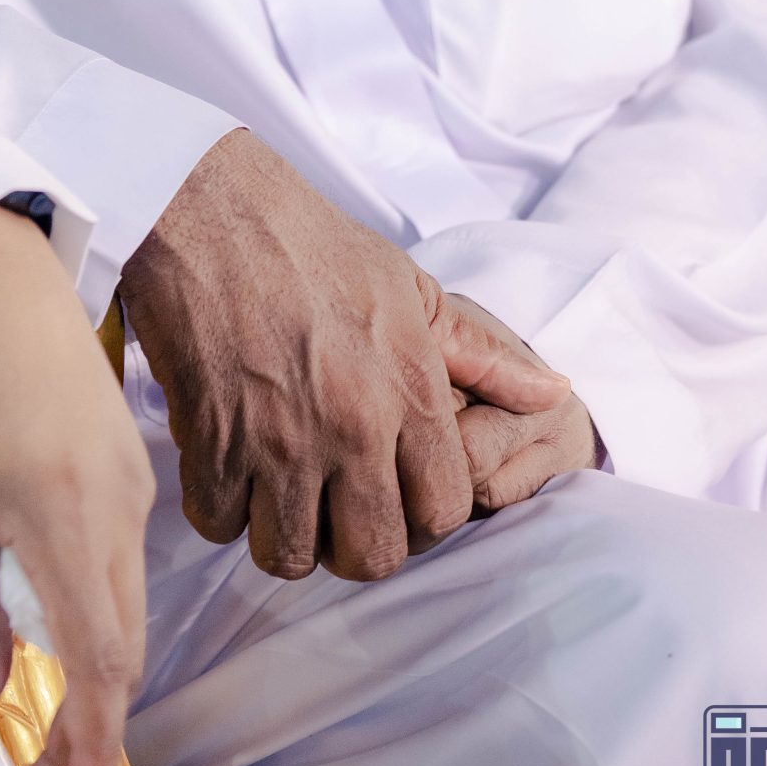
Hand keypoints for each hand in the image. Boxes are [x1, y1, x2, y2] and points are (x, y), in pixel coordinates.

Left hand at [0, 205, 153, 765]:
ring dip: (93, 664)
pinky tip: (50, 621)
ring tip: (40, 717)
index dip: (96, 742)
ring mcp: (128, 471)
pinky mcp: (121, 449)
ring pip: (125, 597)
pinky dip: (94, 606)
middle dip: (90, 720)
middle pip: (125, 639)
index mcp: (68, 513)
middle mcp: (119, 499)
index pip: (105, 659)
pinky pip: (119, 551)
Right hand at [120, 131, 569, 582]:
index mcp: (409, 392)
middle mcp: (352, 428)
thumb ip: (482, 355)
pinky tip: (226, 467)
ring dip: (280, 533)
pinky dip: (219, 509)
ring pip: (288, 555)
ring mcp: (278, 440)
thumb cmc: (312, 244)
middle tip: (332, 506)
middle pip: (370, 557)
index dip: (421, 519)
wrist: (212, 208)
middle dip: (352, 545)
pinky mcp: (212, 440)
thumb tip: (555, 393)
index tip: (393, 494)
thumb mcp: (410, 288)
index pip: (443, 515)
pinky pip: (218, 524)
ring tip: (275, 493)